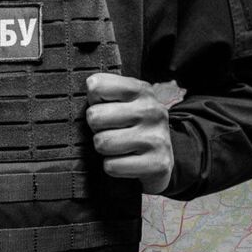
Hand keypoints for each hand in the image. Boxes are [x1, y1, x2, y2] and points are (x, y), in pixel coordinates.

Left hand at [85, 73, 172, 193]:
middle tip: (111, 131)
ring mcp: (157, 137)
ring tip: (119, 146)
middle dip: (96, 128)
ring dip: (104, 149)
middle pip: (94, 116)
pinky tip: (126, 160)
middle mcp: (152, 110)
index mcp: (142, 90)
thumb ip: (105, 89)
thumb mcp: (123, 100)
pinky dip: (113, 166)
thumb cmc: (134, 126)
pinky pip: (112, 166)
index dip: (94, 101)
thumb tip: (90, 85)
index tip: (105, 108)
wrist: (161, 158)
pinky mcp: (157, 164)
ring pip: (102, 143)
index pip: (96, 86)